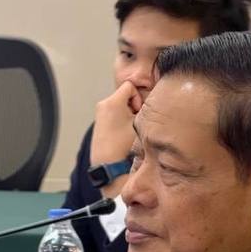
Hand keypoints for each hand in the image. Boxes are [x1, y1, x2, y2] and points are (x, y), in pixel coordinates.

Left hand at [91, 81, 141, 197]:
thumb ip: (146, 110)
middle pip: (124, 95)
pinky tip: (123, 134)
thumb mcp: (141, 124)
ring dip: (127, 113)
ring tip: (130, 129)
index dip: (138, 96)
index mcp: (112, 102)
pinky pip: (113, 114)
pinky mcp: (99, 123)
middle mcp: (103, 105)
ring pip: (119, 105)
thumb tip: (151, 103)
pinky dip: (120, 119)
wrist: (110, 166)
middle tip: (136, 121)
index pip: (129, 85)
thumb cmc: (125, 146)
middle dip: (133, 105)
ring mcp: (99, 114)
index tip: (138, 112)